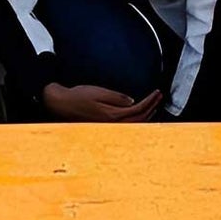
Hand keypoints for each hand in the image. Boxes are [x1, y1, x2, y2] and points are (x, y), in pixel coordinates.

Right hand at [41, 82, 162, 121]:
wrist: (62, 104)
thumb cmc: (78, 96)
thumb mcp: (98, 92)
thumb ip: (117, 98)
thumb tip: (133, 102)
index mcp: (112, 115)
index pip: (138, 110)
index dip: (150, 101)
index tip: (157, 92)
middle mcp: (112, 124)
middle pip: (139, 120)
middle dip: (151, 108)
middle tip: (159, 97)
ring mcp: (109, 127)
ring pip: (134, 125)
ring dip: (146, 115)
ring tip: (153, 104)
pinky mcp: (105, 126)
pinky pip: (127, 125)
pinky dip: (137, 119)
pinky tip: (139, 114)